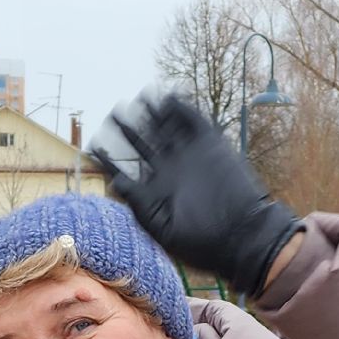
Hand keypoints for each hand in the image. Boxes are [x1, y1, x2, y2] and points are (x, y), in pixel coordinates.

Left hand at [91, 92, 300, 297]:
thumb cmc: (202, 241)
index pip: (127, 167)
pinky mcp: (210, 144)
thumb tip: (114, 181)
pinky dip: (180, 108)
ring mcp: (190, 155)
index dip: (109, 157)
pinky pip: (192, 121)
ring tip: (139, 97)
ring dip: (152, 112)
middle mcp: (170, 169)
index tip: (93, 144)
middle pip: (142, 142)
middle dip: (127, 128)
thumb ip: (138, 203)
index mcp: (155, 190)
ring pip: (165, 127)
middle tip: (113, 112)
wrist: (244, 236)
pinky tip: (167, 97)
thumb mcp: (162, 228)